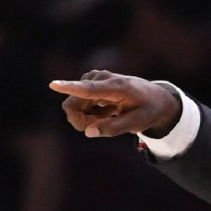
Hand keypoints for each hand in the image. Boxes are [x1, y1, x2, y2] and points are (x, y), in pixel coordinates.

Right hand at [49, 70, 180, 137]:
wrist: (157, 98)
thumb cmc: (148, 111)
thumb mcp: (136, 124)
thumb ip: (113, 128)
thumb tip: (88, 132)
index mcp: (116, 87)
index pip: (89, 89)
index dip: (70, 88)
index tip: (52, 84)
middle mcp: (101, 78)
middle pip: (74, 103)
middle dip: (82, 121)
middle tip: (104, 125)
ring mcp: (94, 78)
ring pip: (74, 104)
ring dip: (88, 116)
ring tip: (111, 115)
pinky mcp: (90, 81)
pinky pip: (78, 101)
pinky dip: (90, 111)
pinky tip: (108, 110)